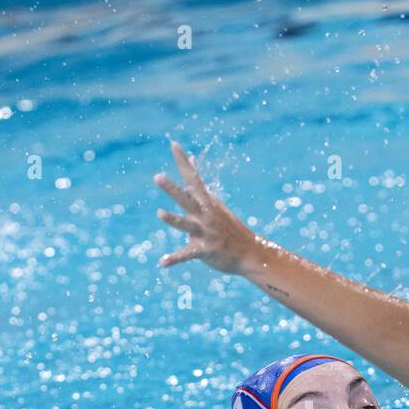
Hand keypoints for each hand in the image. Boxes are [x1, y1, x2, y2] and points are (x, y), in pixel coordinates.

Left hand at [154, 140, 260, 273]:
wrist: (250, 253)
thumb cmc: (229, 228)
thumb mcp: (214, 203)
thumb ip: (198, 186)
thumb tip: (192, 162)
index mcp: (206, 203)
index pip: (193, 178)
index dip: (183, 162)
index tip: (173, 144)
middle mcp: (205, 215)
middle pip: (186, 199)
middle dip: (172, 189)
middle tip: (157, 177)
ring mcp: (206, 233)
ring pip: (186, 225)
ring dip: (173, 219)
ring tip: (159, 213)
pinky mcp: (205, 250)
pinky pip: (187, 255)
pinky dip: (174, 259)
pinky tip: (162, 263)